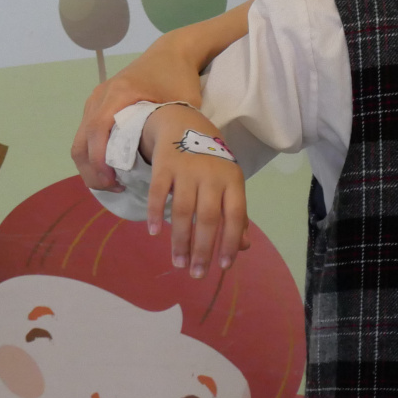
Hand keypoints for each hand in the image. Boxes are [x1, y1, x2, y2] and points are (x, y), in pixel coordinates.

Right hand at [73, 33, 209, 189]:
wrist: (172, 52)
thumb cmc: (179, 78)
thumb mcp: (182, 104)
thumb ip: (173, 131)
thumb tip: (172, 168)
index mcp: (119, 93)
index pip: (98, 130)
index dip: (100, 159)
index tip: (113, 181)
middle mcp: (101, 95)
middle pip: (82, 139)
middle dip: (91, 169)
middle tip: (112, 189)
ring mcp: (96, 99)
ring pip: (80, 139)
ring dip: (90, 165)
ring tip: (111, 184)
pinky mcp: (98, 105)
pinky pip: (87, 133)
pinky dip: (92, 154)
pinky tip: (109, 169)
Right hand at [145, 107, 248, 277]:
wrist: (183, 123)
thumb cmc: (210, 161)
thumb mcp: (229, 182)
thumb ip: (236, 213)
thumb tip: (243, 246)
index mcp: (233, 180)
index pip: (235, 215)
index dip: (230, 242)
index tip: (223, 267)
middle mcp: (212, 175)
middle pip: (208, 218)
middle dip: (203, 249)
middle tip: (197, 274)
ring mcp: (187, 169)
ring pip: (183, 211)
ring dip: (180, 240)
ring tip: (178, 263)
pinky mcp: (164, 164)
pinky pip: (159, 192)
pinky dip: (155, 213)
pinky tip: (153, 233)